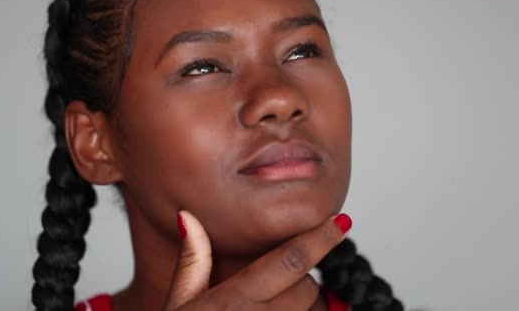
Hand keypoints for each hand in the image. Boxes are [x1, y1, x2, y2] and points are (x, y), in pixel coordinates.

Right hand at [163, 211, 351, 309]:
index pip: (290, 260)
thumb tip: (188, 217)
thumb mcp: (177, 306)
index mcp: (233, 301)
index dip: (321, 238)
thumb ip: (191, 263)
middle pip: (307, 288)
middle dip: (302, 282)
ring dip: (303, 310)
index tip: (341, 221)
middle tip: (279, 289)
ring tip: (275, 310)